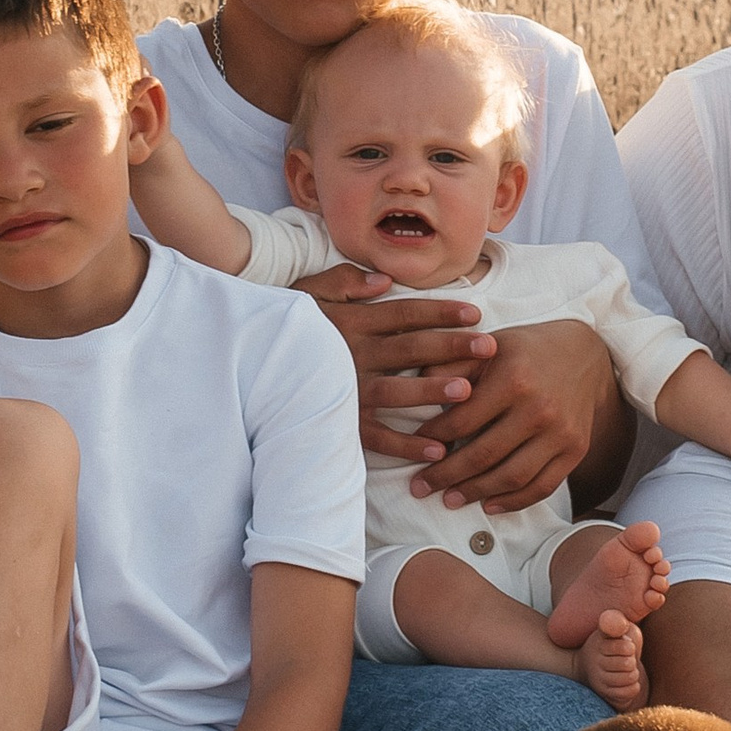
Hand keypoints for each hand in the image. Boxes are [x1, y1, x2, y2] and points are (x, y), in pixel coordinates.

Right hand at [297, 266, 488, 464]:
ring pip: (396, 392)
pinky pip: (375, 437)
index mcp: (352, 321)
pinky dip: (405, 445)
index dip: (441, 312)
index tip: (475, 313)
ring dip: (432, 393)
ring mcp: (345, 390)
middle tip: (488, 348)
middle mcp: (352, 355)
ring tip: (466, 391)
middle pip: (411, 350)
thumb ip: (345, 282)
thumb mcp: (307, 292)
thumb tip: (383, 280)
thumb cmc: (280, 321)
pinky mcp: (336, 421)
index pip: (405, 314)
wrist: (243, 357)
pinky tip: (436, 449)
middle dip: (452, 348)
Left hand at [410, 311, 619, 510]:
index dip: (432, 439)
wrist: (584, 354)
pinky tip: (489, 505)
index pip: (462, 421)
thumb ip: (450, 366)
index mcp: (513, 378)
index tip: (413, 449)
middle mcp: (539, 408)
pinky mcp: (576, 450)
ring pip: (511, 477)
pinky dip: (514, 502)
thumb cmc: (525, 351)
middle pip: (483, 455)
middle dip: (445, 475)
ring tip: (450, 499)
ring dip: (476, 493)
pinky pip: (542, 487)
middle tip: (420, 487)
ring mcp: (560, 433)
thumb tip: (414, 390)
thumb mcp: (487, 347)